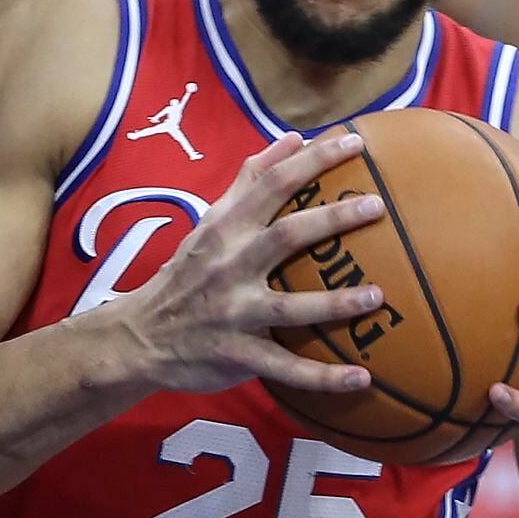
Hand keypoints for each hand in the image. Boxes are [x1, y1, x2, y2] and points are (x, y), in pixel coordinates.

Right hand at [109, 130, 388, 394]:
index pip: (273, 183)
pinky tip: (361, 379)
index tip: (355, 142)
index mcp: (226, 228)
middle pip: (287, 235)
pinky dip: (323, 377)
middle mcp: (230, 266)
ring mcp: (234, 313)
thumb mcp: (211, 221)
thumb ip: (250, 179)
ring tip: (378, 297)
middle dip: (333, 219)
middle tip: (376, 205)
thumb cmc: (187, 273)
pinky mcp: (238, 356)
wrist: (140, 335)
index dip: (314, 160)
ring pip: (291, 308)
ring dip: (336, 303)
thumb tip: (293, 138)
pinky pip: (286, 369)